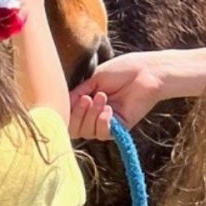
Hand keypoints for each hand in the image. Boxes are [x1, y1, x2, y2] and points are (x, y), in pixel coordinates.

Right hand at [70, 49, 198, 133]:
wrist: (145, 72)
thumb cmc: (121, 71)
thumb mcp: (92, 81)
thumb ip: (77, 94)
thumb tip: (61, 104)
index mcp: (87, 105)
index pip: (67, 119)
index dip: (65, 113)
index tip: (72, 99)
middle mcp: (94, 117)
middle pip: (74, 130)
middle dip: (77, 114)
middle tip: (87, 98)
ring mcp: (107, 124)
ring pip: (87, 133)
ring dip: (91, 115)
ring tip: (102, 97)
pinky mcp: (121, 129)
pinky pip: (103, 134)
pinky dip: (102, 121)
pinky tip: (109, 109)